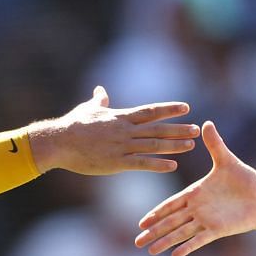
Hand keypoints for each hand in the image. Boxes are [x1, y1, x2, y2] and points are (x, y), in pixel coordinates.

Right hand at [30, 86, 198, 175]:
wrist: (60, 142)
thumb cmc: (73, 125)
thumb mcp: (88, 108)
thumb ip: (99, 100)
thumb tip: (100, 89)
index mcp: (121, 117)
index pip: (150, 111)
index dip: (168, 109)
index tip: (185, 108)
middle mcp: (125, 130)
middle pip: (157, 129)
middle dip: (178, 129)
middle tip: (196, 129)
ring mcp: (122, 147)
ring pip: (153, 145)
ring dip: (173, 145)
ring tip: (190, 146)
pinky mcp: (116, 163)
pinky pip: (141, 164)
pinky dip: (158, 165)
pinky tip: (172, 166)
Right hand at [134, 121, 255, 255]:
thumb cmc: (246, 181)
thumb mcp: (228, 160)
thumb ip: (215, 145)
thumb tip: (206, 123)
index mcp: (196, 193)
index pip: (171, 204)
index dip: (156, 213)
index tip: (142, 221)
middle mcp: (197, 209)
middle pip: (170, 222)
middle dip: (154, 232)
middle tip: (137, 242)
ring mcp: (207, 221)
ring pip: (180, 233)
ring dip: (165, 241)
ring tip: (150, 251)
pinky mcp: (218, 230)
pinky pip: (199, 240)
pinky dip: (187, 247)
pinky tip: (174, 255)